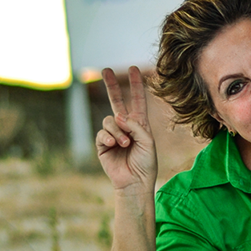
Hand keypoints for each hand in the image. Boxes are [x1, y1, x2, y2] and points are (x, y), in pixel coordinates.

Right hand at [95, 66, 157, 192]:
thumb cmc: (146, 163)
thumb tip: (118, 116)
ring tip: (125, 143)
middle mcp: (125, 126)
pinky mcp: (102, 144)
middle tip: (105, 70)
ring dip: (117, 130)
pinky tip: (114, 145)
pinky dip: (108, 137)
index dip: (136, 85)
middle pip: (116, 101)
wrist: (135, 181)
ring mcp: (112, 134)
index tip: (134, 68)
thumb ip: (136, 126)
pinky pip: (102, 133)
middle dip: (111, 85)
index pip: (137, 100)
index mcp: (140, 124)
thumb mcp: (148, 141)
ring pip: (109, 120)